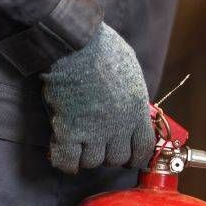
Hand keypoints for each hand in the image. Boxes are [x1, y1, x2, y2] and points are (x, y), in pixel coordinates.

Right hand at [41, 23, 156, 172]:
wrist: (76, 44)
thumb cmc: (103, 49)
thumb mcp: (132, 73)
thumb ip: (133, 96)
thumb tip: (132, 108)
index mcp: (137, 111)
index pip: (144, 149)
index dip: (136, 156)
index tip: (129, 154)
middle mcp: (119, 125)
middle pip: (117, 158)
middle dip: (109, 155)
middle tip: (99, 145)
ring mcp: (94, 130)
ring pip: (93, 162)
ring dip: (85, 157)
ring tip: (79, 145)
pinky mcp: (68, 130)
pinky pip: (67, 160)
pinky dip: (64, 161)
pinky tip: (62, 153)